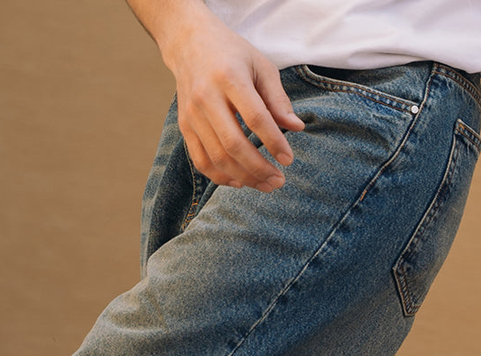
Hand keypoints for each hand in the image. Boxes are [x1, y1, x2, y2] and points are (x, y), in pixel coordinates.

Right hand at [149, 4, 304, 190]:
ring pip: (217, 157)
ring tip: (264, 185)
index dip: (274, 142)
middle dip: (258, 168)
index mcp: (230, 78)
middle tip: (278, 181)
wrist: (189, 44)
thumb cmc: (231, 54)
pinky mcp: (184, 127)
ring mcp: (192, 115)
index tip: (288, 160)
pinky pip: (201, 161)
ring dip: (243, 177)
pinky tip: (239, 182)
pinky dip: (220, 176)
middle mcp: (207, 98)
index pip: (255, 118)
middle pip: (234, 144)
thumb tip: (296, 128)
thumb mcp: (260, 66)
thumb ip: (277, 99)